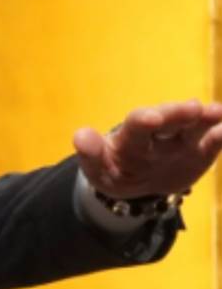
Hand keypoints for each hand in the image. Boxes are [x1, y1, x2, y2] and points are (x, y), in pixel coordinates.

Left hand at [73, 100, 221, 198]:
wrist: (136, 181)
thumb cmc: (113, 170)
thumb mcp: (98, 168)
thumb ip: (90, 154)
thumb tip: (80, 135)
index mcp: (129, 136)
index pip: (136, 124)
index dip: (144, 120)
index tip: (152, 118)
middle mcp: (158, 132)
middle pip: (169, 120)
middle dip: (178, 113)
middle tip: (194, 108)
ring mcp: (181, 140)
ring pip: (194, 126)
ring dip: (206, 118)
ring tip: (216, 112)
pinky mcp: (201, 151)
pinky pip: (213, 142)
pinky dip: (221, 135)